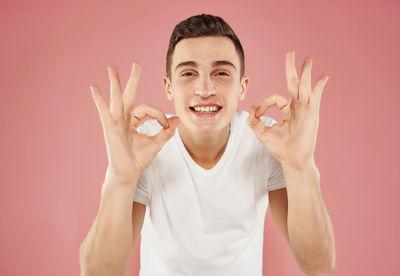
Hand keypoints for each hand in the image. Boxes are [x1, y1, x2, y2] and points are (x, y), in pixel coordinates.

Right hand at [90, 62, 179, 184]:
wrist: (128, 172)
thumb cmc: (139, 159)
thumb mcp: (156, 143)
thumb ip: (166, 131)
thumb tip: (177, 119)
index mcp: (133, 120)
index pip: (147, 109)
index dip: (160, 115)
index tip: (166, 125)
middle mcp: (124, 118)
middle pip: (129, 94)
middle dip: (133, 79)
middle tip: (137, 63)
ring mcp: (116, 122)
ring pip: (117, 98)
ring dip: (115, 83)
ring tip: (112, 68)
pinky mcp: (110, 128)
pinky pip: (104, 111)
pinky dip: (99, 99)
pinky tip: (94, 88)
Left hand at [247, 51, 328, 168]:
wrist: (292, 160)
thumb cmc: (280, 148)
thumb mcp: (263, 133)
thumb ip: (255, 121)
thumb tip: (250, 109)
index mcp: (286, 110)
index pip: (274, 98)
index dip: (263, 104)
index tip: (256, 114)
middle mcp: (297, 107)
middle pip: (293, 83)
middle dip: (291, 68)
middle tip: (290, 53)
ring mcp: (305, 110)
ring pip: (305, 86)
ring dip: (306, 72)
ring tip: (308, 59)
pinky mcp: (312, 114)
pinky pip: (316, 97)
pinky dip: (319, 86)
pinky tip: (323, 77)